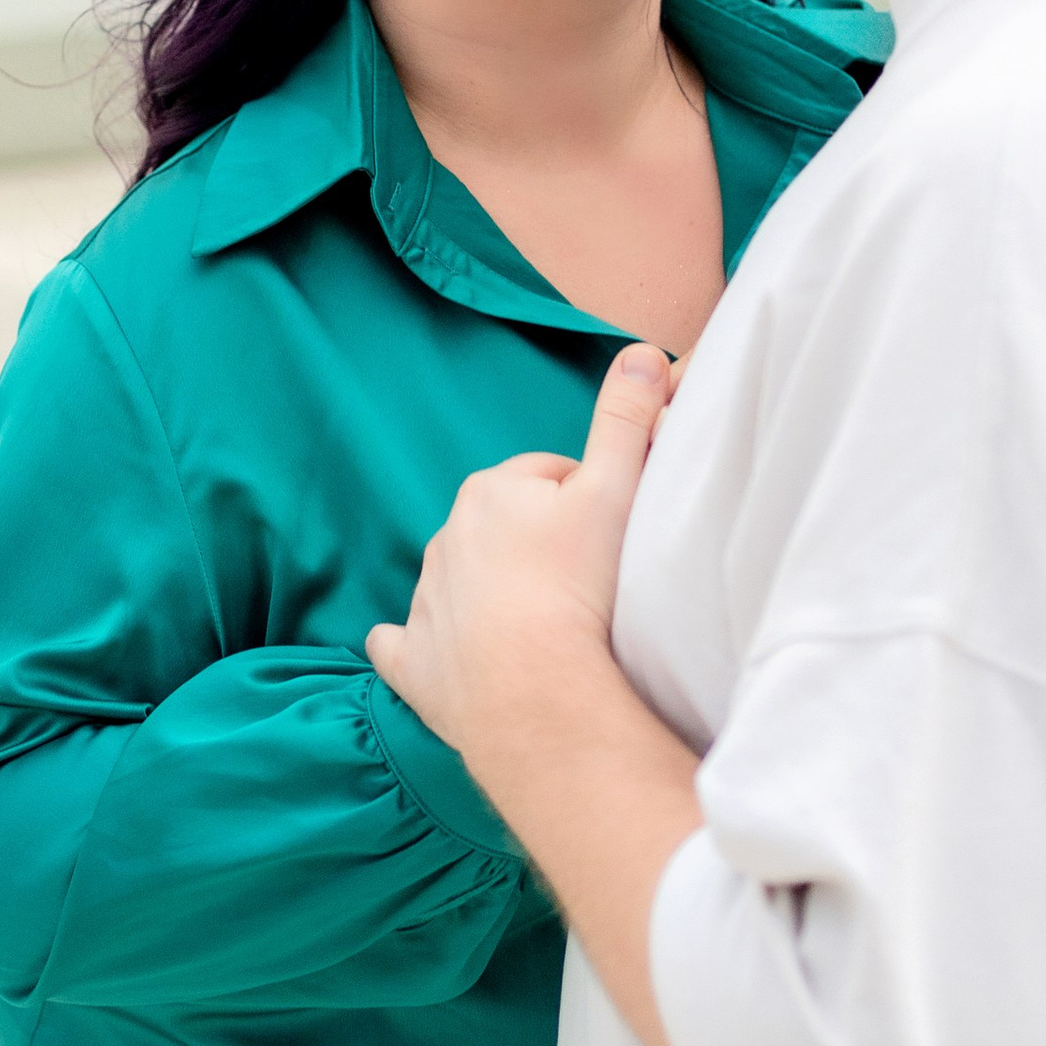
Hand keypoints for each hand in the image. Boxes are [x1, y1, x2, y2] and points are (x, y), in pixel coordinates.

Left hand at [366, 345, 674, 785]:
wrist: (534, 694)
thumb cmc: (580, 588)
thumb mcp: (616, 490)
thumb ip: (626, 419)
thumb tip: (641, 351)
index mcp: (491, 490)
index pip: (549, 477)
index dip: (586, 501)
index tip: (611, 535)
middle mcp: (446, 537)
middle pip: (505, 528)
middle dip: (540, 546)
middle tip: (588, 584)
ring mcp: (424, 602)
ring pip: (464, 582)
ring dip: (498, 596)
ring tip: (548, 628)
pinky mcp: (412, 662)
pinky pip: (404, 645)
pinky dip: (422, 647)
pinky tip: (445, 657)